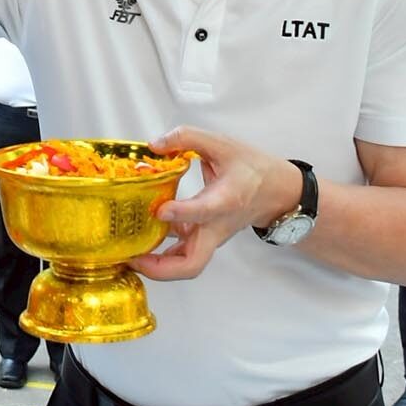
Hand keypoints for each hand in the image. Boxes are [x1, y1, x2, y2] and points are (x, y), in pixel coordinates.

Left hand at [128, 126, 291, 281]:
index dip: (181, 213)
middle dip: (160, 268)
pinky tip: (138, 244)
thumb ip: (187, 138)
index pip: (203, 212)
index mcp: (225, 200)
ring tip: (128, 256)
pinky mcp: (204, 239)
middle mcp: (216, 226)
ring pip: (187, 265)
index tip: (160, 209)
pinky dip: (160, 256)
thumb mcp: (222, 143)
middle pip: (192, 263)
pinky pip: (182, 255)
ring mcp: (210, 237)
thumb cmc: (252, 169)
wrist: (277, 192)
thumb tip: (155, 144)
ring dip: (157, 267)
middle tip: (132, 258)